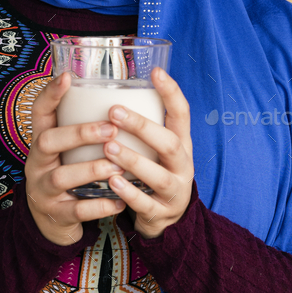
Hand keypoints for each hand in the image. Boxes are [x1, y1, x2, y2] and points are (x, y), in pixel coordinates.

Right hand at [25, 72, 126, 245]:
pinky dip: (99, 206)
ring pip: (62, 177)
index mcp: (41, 143)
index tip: (67, 76)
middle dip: (79, 134)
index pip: (39, 112)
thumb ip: (83, 131)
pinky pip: (77, 211)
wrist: (49, 222)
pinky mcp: (56, 214)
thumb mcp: (65, 152)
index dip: (50, 94)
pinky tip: (119, 201)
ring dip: (92, 169)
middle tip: (110, 130)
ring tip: (118, 167)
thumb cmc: (67, 175)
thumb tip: (117, 99)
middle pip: (47, 142)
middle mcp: (37, 163)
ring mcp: (44, 190)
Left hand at [103, 67, 193, 237]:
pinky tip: (112, 182)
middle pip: (170, 144)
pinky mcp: (160, 214)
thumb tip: (114, 90)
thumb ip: (143, 127)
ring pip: (159, 176)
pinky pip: (145, 204)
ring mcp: (174, 192)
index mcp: (181, 145)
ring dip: (133, 160)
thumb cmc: (155, 174)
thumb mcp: (157, 150)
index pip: (182, 114)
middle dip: (143, 127)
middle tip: (114, 111)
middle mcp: (182, 166)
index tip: (156, 72)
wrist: (167, 221)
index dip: (171, 93)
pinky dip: (129, 193)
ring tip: (108, 147)